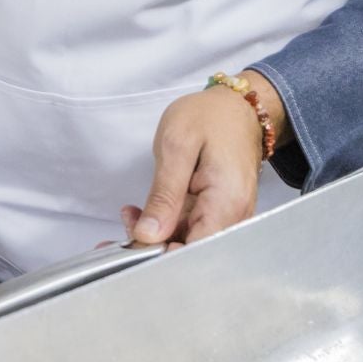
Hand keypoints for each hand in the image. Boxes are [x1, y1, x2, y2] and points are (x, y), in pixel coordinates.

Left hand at [121, 74, 285, 248]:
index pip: (193, 252)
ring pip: (187, 243)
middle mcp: (233, 218)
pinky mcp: (218, 215)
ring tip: (132, 214)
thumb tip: (148, 235)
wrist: (236, 107)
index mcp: (226, 203)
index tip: (132, 239)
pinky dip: (165, 225)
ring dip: (155, 235)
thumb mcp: (176, 147)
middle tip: (126, 222)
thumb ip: (164, 195)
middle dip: (151, 245)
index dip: (160, 254)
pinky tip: (146, 212)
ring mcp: (228, 218)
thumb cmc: (210, 117)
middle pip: (190, 252)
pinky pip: (190, 230)